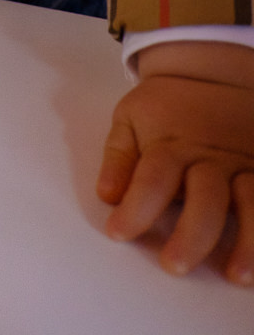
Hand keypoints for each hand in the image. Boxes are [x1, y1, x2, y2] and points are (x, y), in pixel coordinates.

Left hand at [96, 42, 253, 284]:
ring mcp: (244, 163)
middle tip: (173, 265)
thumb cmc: (165, 105)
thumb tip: (107, 195)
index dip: (135, 209)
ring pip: (251, 201)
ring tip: (235, 275)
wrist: (211, 71)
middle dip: (191, 234)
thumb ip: (119, 157)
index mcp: (171, 143)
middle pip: (204, 197)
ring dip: (247, 241)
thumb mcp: (131, 117)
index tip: (117, 234)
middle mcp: (210, 156)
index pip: (151, 180)